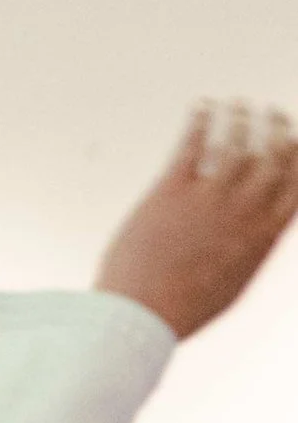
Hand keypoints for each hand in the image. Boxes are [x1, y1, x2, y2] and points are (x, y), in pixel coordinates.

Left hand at [97, 107, 297, 343]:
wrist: (140, 317)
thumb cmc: (181, 309)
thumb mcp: (230, 284)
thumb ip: (248, 253)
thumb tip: (256, 236)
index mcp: (262, 237)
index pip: (294, 186)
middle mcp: (243, 212)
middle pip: (272, 159)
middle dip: (277, 130)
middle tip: (274, 114)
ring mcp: (209, 199)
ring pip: (235, 144)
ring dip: (240, 119)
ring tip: (238, 105)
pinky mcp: (173, 190)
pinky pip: (193, 144)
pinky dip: (200, 120)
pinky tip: (203, 106)